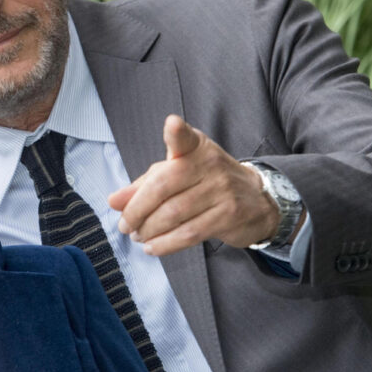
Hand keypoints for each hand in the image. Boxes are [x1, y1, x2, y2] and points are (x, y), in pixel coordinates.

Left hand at [108, 115, 279, 254]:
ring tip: (138, 236)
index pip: (185, 138)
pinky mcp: (229, 216)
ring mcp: (222, 191)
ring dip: (149, 230)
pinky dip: (165, 244)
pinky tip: (153, 247)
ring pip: (174, 214)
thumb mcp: (177, 173)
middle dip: (137, 210)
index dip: (178, 132)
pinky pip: (189, 234)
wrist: (257, 201)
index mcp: (195, 148)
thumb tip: (114, 201)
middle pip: (163, 188)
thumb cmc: (206, 183)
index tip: (172, 125)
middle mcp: (210, 165)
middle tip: (125, 225)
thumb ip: (143, 185)